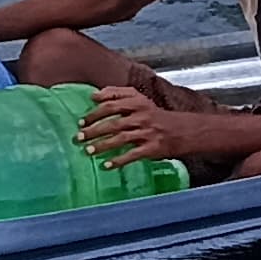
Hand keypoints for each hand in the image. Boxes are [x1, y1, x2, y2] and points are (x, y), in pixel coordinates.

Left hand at [73, 85, 190, 169]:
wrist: (182, 130)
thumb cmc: (155, 115)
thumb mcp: (140, 99)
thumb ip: (117, 93)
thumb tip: (94, 96)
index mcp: (137, 102)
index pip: (112, 104)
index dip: (94, 113)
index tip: (81, 121)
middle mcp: (142, 116)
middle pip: (114, 123)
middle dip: (94, 131)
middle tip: (79, 137)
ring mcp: (147, 133)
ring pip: (121, 139)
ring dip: (102, 146)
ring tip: (88, 151)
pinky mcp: (152, 148)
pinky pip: (132, 155)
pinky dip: (118, 161)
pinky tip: (106, 166)